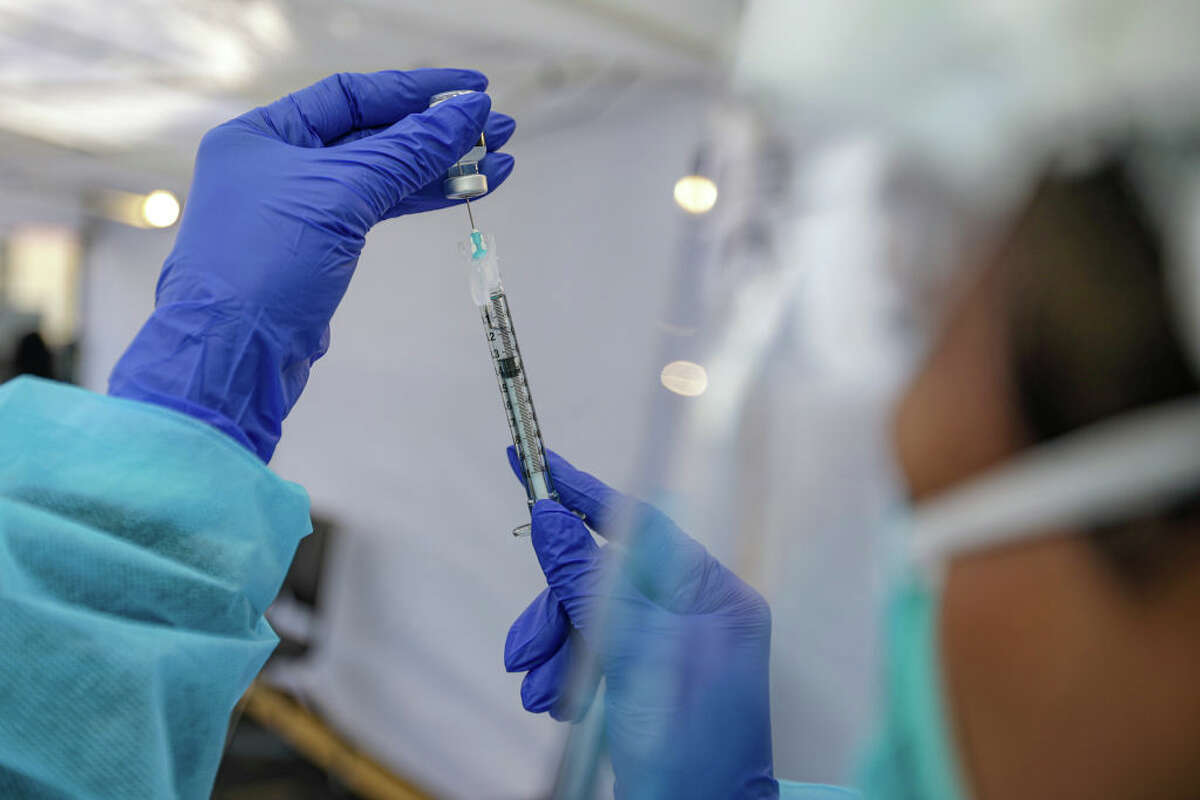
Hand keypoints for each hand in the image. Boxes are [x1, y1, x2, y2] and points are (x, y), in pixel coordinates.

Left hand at [110, 69, 514, 460]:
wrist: (235, 357)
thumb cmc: (267, 264)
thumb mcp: (341, 194)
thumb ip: (408, 151)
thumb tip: (466, 115)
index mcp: (264, 135)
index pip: (353, 96)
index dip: (417, 91)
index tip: (473, 91)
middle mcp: (279, 165)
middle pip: (373, 135)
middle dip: (437, 132)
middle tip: (498, 129)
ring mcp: (301, 210)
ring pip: (383, 177)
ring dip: (441, 169)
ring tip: (498, 162)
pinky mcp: (321, 250)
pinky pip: (380, 211)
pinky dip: (422, 200)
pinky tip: (467, 191)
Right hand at [503, 449, 777, 798]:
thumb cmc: (690, 749)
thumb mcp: (632, 653)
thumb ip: (588, 581)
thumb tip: (549, 518)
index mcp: (714, 595)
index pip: (641, 524)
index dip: (584, 493)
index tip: (537, 461)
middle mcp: (695, 613)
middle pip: (602, 575)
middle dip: (557, 612)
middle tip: (525, 654)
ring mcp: (669, 645)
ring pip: (587, 614)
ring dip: (554, 649)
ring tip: (542, 692)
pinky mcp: (643, 677)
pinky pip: (589, 649)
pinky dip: (564, 672)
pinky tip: (557, 703)